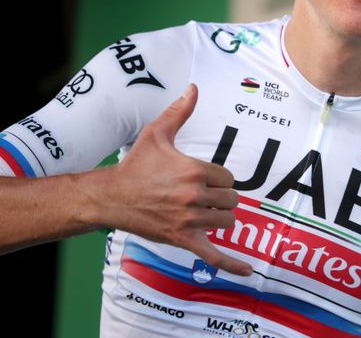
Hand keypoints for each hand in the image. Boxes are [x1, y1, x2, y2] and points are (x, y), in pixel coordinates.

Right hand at [98, 83, 251, 275]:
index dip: (220, 179)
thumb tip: (193, 88)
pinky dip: (233, 265)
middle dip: (222, 197)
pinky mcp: (182, 240)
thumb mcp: (157, 134)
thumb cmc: (136, 165)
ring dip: (222, 218)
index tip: (206, 179)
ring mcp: (189, 221)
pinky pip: (214, 255)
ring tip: (206, 212)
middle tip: (205, 195)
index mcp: (193, 171)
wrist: (111, 197)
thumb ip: (180, 111)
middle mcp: (193, 196)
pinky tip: (249, 272)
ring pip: (228, 221)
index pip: (228, 177)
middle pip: (232, 200)